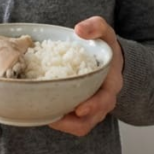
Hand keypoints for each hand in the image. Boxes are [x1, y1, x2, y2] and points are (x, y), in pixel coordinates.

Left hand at [49, 16, 124, 136]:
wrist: (107, 60)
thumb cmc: (104, 47)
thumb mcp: (104, 32)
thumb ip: (95, 26)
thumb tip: (79, 29)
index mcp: (110, 84)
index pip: (104, 100)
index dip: (93, 106)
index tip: (79, 108)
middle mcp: (102, 101)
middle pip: (90, 120)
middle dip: (72, 122)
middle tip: (54, 117)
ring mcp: (92, 109)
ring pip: (79, 126)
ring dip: (63, 124)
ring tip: (45, 116)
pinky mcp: (80, 112)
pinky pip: (71, 123)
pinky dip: (59, 119)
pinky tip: (43, 110)